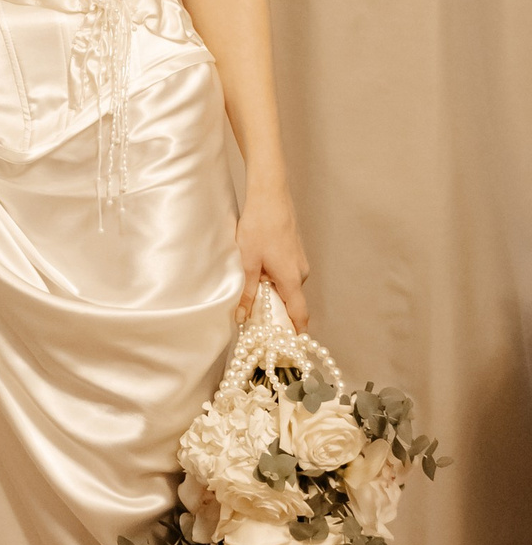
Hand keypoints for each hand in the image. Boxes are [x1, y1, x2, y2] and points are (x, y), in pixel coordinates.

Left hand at [236, 183, 309, 330]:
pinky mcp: (295, 253)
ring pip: (287, 287)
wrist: (270, 196)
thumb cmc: (258, 227)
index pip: (299, 314)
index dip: (296, 333)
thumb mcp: (247, 263)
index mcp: (291, 279)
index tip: (292, 348)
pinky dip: (275, 281)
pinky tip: (258, 273)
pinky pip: (287, 275)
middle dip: (276, 313)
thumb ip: (247, 293)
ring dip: (273, 293)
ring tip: (252, 295)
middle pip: (291, 301)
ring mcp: (300, 262)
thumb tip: (243, 318)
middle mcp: (301, 273)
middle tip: (257, 323)